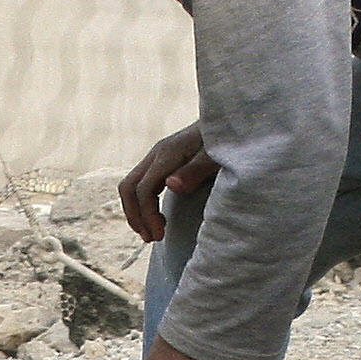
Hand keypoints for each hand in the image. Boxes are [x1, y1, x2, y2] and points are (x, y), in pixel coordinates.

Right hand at [117, 124, 218, 242]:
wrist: (232, 121)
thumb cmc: (229, 140)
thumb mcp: (217, 157)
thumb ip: (195, 170)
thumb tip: (170, 185)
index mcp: (167, 154)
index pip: (143, 190)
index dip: (147, 216)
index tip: (160, 235)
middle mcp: (157, 154)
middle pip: (128, 187)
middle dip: (135, 216)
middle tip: (151, 238)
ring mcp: (158, 156)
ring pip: (131, 186)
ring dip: (136, 212)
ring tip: (152, 234)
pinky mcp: (163, 161)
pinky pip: (142, 184)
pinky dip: (143, 205)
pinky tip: (158, 218)